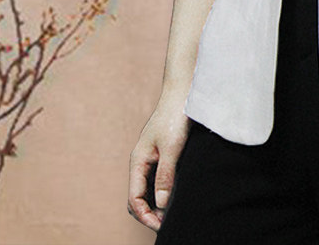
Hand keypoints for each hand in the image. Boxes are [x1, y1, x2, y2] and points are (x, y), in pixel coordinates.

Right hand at [128, 93, 191, 231]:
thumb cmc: (175, 116)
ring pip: (149, 188)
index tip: (161, 226)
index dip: (146, 216)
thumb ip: (166, 175)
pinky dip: (164, 190)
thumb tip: (161, 204)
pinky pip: (158, 178)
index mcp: (138, 161)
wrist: (184, 92)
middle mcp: (142, 161)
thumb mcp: (172, 148)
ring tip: (174, 213)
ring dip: (157, 203)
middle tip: (168, 224)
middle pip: (138, 197)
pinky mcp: (163, 152)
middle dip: (149, 213)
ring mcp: (151, 157)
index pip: (134, 199)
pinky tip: (178, 194)